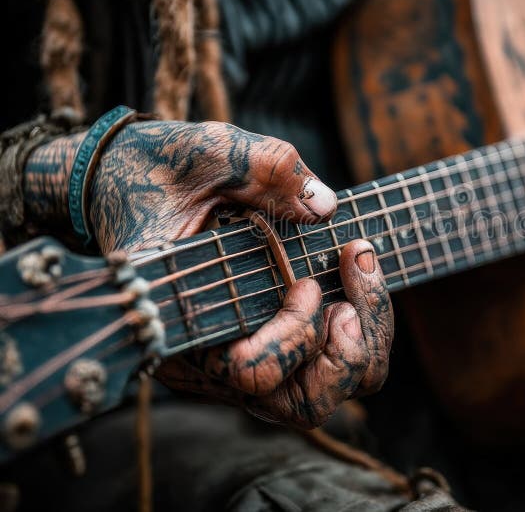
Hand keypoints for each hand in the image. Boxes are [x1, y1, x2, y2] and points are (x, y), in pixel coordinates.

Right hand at [24, 120, 393, 427]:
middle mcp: (209, 359)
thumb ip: (271, 170)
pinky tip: (351, 273)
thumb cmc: (163, 168)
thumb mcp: (213, 152)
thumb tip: (326, 206)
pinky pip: (316, 367)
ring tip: (361, 268)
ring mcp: (235, 359)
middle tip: (358, 272)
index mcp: (182, 322)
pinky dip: (352, 330)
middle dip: (354, 348)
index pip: (253, 374)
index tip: (307, 279)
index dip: (298, 332)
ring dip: (362, 339)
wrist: (129, 180)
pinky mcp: (257, 344)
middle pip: (305, 404)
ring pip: (319, 394)